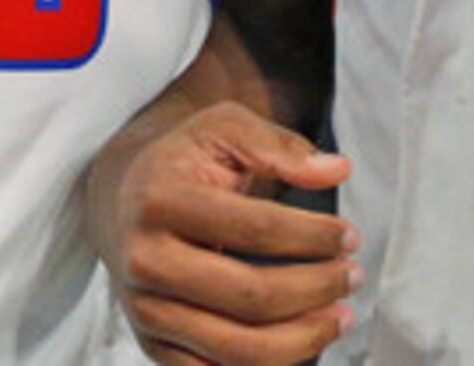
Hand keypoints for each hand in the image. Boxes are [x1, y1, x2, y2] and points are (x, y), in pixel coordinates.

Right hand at [88, 103, 357, 365]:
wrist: (120, 200)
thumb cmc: (184, 163)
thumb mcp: (223, 129)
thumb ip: (279, 146)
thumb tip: (336, 171)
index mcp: (160, 200)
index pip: (255, 229)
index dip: (313, 237)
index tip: (349, 236)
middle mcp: (145, 261)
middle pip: (251, 296)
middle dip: (317, 289)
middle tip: (353, 276)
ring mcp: (145, 310)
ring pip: (239, 349)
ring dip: (304, 338)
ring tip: (341, 316)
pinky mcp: (152, 345)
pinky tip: (301, 340)